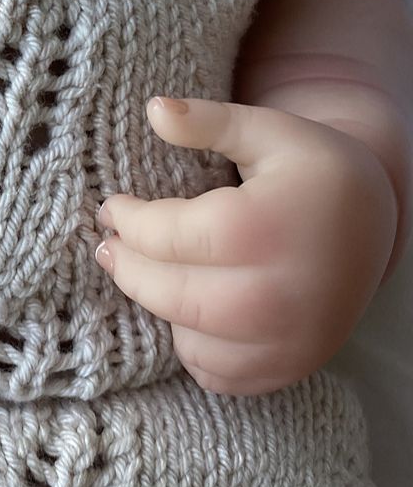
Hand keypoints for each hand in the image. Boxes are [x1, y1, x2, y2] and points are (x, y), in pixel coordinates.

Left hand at [94, 94, 398, 395]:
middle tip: (108, 247)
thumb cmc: (314, 170)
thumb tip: (154, 110)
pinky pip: (220, 376)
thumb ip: (208, 120)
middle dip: (128, 268)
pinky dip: (195, 349)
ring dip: (160, 310)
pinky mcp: (292, 367)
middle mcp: (275, 295)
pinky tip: (190, 313)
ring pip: (189, 342)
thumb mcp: (267, 130)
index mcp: (262, 228)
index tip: (111, 207)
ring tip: (148, 275)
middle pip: (169, 294)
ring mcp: (287, 340)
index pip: (165, 236)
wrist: (376, 223)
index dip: (127, 220)